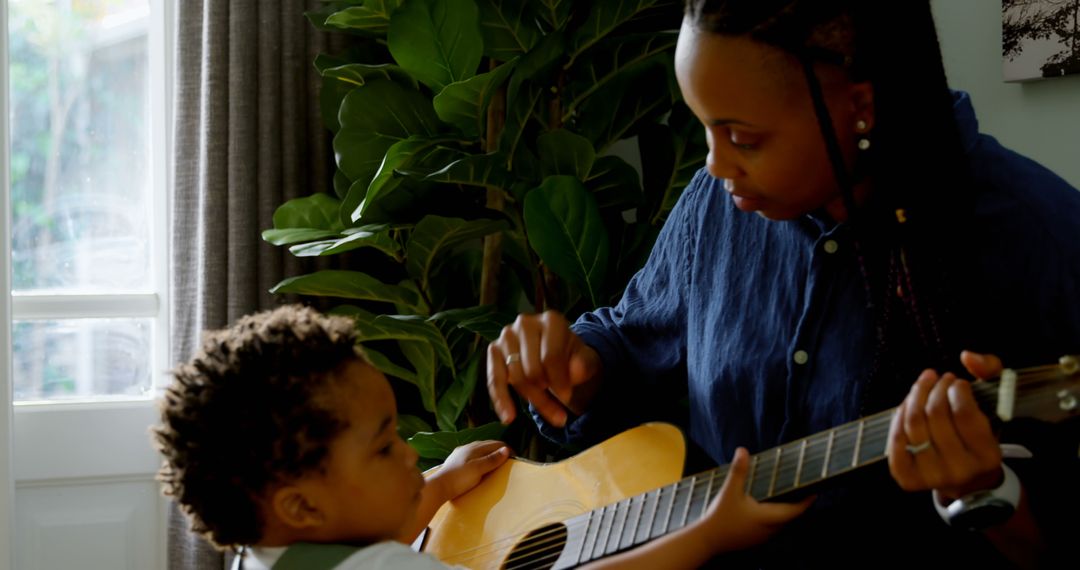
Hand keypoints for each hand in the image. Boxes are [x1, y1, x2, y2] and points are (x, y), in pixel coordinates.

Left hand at [430, 440, 509, 501]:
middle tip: (508, 462)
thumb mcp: (478, 469)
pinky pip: (473, 457)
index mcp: (474, 447)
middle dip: (499, 451)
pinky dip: (481, 459)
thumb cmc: (459, 479)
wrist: (439, 487)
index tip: (515, 458)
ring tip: (496, 465)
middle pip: (488, 445)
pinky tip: (481, 467)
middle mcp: (467, 447)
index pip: (495, 443)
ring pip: (480, 451)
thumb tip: (506, 449)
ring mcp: (460, 454)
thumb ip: (492, 459)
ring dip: (490, 455)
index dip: (506, 449)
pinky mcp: (456, 462)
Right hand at [487, 310, 602, 426]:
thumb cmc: (572, 356)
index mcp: (551, 321)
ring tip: (550, 414)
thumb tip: (577, 371)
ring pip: (516, 378)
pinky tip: (508, 418)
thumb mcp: (585, 360)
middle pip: (531, 371)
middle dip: (546, 395)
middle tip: (560, 409)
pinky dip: (501, 400)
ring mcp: (507, 335)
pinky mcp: (494, 350)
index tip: (568, 396)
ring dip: (533, 402)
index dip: (559, 381)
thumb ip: (583, 364)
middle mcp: (525, 323)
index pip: (550, 358)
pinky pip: (494, 380)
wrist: (558, 354)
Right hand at [696, 448, 812, 552]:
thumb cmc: (719, 517)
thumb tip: (743, 450)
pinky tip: (765, 511)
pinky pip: (770, 529)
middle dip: (797, 506)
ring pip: (780, 525)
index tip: (814, 492)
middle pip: (790, 518)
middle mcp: (768, 529)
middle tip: (801, 492)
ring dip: (785, 513)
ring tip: (786, 499)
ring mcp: (761, 537)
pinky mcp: (753, 540)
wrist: (706, 541)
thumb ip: (738, 470)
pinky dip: (774, 519)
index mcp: (767, 517)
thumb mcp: (729, 490)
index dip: (806, 501)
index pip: (795, 510)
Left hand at [887, 351, 1004, 500]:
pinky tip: (908, 405)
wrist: (966, 479)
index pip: (964, 412)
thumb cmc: (977, 435)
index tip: (956, 382)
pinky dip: (898, 417)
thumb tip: (968, 356)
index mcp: (987, 456)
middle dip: (933, 389)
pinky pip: (895, 439)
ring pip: (913, 424)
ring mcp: (932, 476)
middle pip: (935, 415)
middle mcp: (960, 470)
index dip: (956, 389)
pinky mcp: (907, 478)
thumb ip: (991, 371)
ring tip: (923, 385)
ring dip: (914, 396)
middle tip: (938, 379)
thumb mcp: (995, 404)